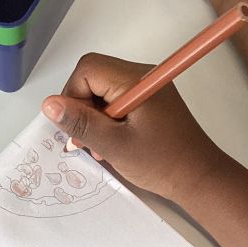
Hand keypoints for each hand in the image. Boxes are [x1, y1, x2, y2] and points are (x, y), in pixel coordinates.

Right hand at [42, 53, 224, 205]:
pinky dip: (108, 120)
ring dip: (95, 118)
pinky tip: (114, 143)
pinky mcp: (150, 99)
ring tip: (103, 147)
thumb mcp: (115, 146)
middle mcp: (142, 74)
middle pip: (93, 77)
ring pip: (103, 90)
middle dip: (83, 109)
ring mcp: (147, 86)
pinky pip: (117, 100)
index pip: (87, 69)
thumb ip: (81, 123)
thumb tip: (49, 104)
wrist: (199, 177)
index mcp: (135, 80)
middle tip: (90, 142)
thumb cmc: (161, 163)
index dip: (74, 96)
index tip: (79, 128)